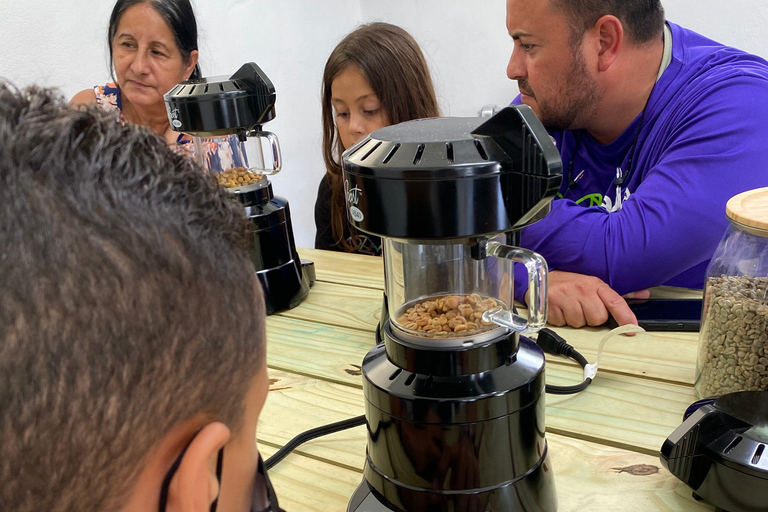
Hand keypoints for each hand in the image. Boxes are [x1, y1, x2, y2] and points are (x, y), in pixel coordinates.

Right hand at [527, 270, 648, 327]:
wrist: (541, 278)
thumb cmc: (570, 284)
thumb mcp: (593, 284)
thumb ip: (618, 294)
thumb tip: (644, 295)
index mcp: (594, 284)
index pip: (615, 301)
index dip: (625, 316)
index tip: (632, 328)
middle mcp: (581, 289)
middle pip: (597, 318)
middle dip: (592, 318)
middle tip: (583, 308)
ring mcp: (565, 297)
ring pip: (580, 323)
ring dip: (576, 320)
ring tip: (570, 308)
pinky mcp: (551, 306)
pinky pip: (564, 324)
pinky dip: (562, 320)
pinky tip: (560, 310)